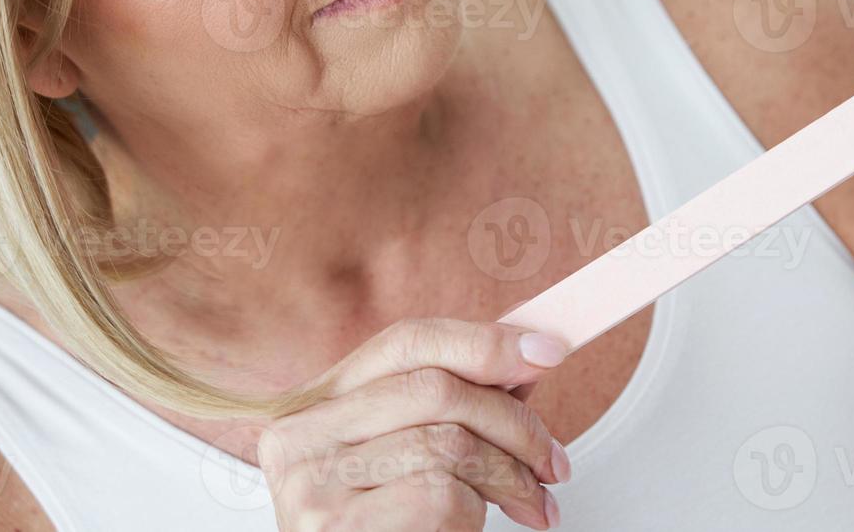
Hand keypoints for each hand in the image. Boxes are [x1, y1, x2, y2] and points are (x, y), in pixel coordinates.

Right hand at [257, 318, 569, 530]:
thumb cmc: (392, 526)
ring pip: (447, 443)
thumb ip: (457, 403)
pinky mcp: (335, 526)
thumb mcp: (415, 453)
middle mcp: (301, 435)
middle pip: (437, 388)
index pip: (407, 341)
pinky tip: (470, 529)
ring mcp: (311, 481)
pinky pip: (440, 495)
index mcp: (317, 405)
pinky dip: (475, 513)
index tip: (547, 353)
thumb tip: (528, 353)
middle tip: (553, 461)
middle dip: (514, 422)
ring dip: (509, 476)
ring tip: (528, 502)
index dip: (484, 340)